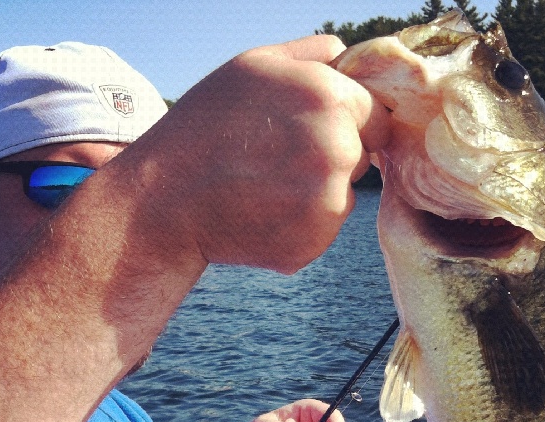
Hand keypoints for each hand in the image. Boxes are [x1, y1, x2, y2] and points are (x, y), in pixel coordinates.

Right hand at [123, 35, 390, 273]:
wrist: (167, 201)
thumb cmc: (206, 126)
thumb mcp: (254, 65)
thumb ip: (313, 54)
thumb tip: (349, 58)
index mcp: (329, 99)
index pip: (377, 115)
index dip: (349, 121)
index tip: (313, 129)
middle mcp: (337, 151)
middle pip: (362, 156)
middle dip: (333, 156)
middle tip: (278, 158)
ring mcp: (327, 203)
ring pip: (344, 195)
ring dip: (318, 193)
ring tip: (266, 186)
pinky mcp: (314, 243)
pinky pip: (324, 229)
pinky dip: (301, 226)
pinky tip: (263, 212)